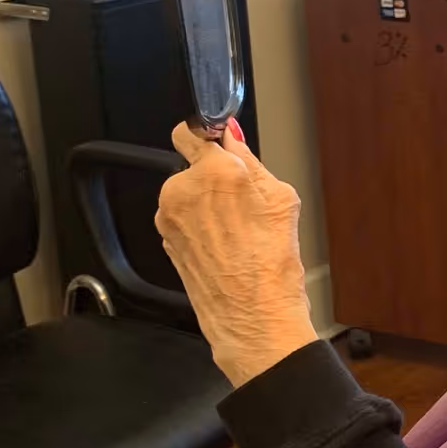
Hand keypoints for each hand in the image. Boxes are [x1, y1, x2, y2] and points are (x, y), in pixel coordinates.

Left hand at [154, 121, 318, 390]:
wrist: (253, 317)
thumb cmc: (271, 266)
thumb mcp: (280, 200)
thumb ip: (251, 161)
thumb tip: (233, 136)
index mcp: (215, 171)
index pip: (191, 131)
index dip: (208, 136)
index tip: (220, 144)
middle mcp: (183, 190)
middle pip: (192, 167)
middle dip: (213, 177)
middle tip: (244, 202)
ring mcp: (170, 218)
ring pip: (187, 195)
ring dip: (206, 204)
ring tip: (238, 231)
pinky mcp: (166, 241)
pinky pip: (182, 221)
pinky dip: (199, 227)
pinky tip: (225, 247)